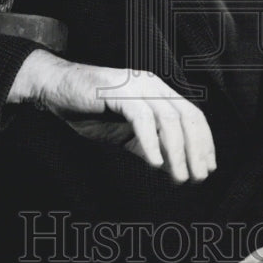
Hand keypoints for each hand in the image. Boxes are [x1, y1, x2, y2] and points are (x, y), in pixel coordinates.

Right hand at [8, 49, 216, 182]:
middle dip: (196, 149)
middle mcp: (152, 85)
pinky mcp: (118, 91)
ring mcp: (136, 86)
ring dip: (177, 151)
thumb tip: (172, 167)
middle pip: (186, 117)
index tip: (207, 166)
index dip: (204, 141)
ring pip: (168, 118)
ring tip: (180, 176)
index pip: (192, 115)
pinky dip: (151, 142)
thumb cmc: (89, 109)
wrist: (55, 89)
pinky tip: (155, 163)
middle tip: (199, 177)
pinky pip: (141, 118)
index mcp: (157, 91)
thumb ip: (148, 145)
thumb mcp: (125, 133)